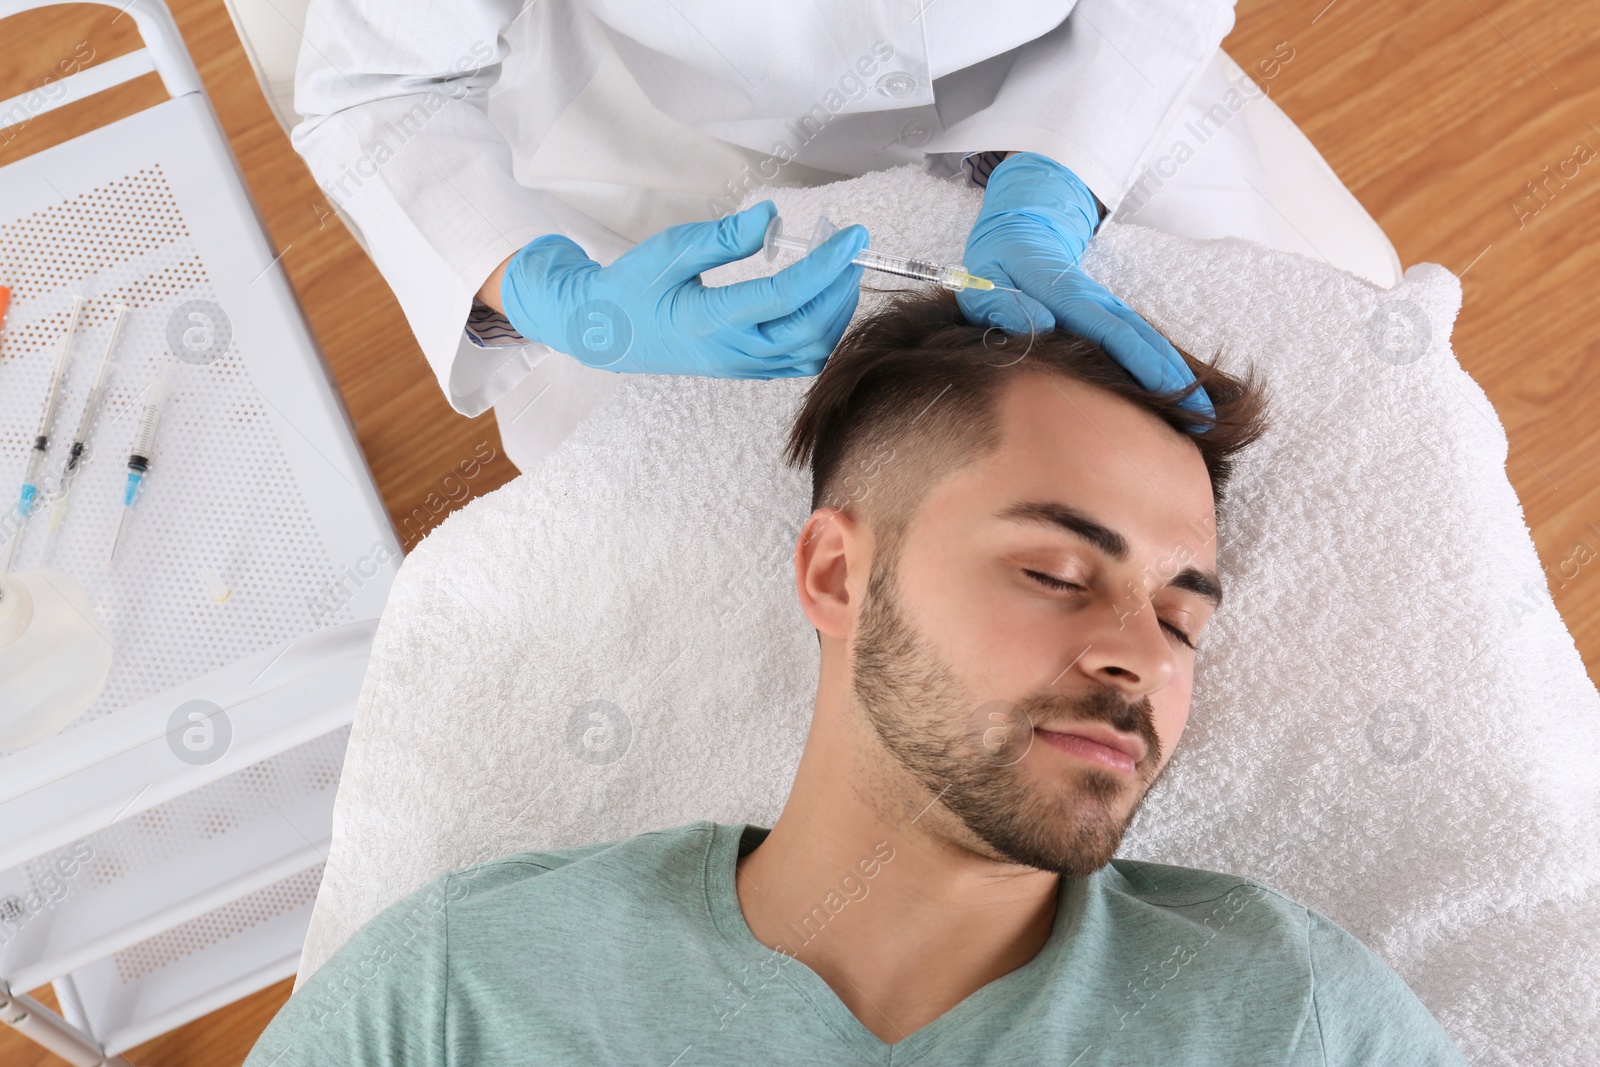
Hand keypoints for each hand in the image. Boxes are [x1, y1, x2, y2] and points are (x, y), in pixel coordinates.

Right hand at [499, 200, 867, 378]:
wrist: (602, 333)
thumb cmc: (630, 286)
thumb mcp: (669, 250)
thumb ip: (723, 237)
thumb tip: (772, 217)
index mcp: (710, 320)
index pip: (786, 296)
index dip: (826, 266)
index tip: (852, 236)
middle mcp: (731, 351)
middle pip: (810, 329)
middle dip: (840, 287)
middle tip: (850, 249)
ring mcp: (740, 366)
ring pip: (811, 352)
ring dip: (837, 312)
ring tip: (841, 272)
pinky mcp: (744, 370)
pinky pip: (798, 362)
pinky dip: (824, 334)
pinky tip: (824, 301)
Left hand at [956, 152, 1214, 423]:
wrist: (1020, 231)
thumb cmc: (998, 265)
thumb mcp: (985, 282)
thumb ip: (1000, 305)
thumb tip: (1036, 327)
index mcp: (1068, 296)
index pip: (1115, 333)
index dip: (1146, 363)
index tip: (1174, 391)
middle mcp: (1097, 303)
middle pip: (1144, 341)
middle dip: (1176, 377)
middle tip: (1206, 417)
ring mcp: (1105, 310)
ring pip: (1146, 343)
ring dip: (1175, 375)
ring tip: (1202, 413)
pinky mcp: (1106, 318)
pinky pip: (1135, 344)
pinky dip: (1157, 368)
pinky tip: (1172, 397)